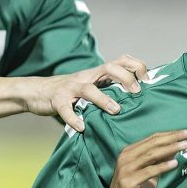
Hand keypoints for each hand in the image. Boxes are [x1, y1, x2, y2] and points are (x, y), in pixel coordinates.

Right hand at [25, 54, 148, 130]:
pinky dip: (73, 118)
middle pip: (109, 68)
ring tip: (116, 110)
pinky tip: (82, 127)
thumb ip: (110, 88)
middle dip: (126, 78)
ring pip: (89, 89)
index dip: (136, 66)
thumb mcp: (92, 85)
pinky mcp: (57, 101)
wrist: (38, 92)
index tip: (148, 80)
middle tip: (137, 93)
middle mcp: (86, 77)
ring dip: (104, 99)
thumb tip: (138, 97)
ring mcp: (71, 88)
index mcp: (97, 73)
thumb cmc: (72, 92)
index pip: (121, 60)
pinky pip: (65, 109)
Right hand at [100, 130, 186, 187]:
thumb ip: (159, 161)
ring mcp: (126, 169)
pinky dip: (162, 166)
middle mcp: (126, 157)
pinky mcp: (128, 182)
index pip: (153, 138)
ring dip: (170, 148)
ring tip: (185, 145)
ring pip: (151, 155)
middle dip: (173, 137)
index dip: (171, 134)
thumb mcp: (150, 175)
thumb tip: (176, 147)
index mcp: (130, 152)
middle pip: (153, 143)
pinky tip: (175, 163)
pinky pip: (148, 172)